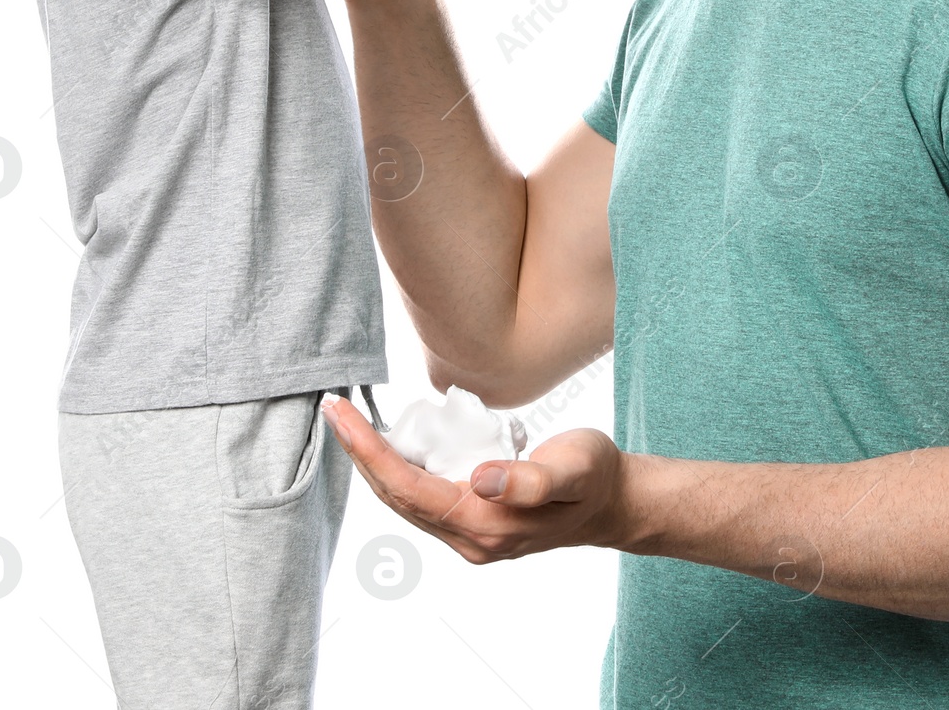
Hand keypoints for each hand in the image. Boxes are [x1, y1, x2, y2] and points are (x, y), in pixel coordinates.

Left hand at [319, 394, 630, 563]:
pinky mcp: (474, 522)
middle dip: (360, 454)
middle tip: (334, 410)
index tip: (344, 418)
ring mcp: (470, 535)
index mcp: (487, 526)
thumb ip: (532, 479)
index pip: (411, 490)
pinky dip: (398, 469)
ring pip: (405, 501)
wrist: (614, 502)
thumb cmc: (595, 478)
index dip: (371, 453)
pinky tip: (389, 443)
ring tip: (350, 423)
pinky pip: (422, 498)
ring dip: (374, 463)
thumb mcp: (574, 469)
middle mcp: (470, 539)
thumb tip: (479, 478)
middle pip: (397, 498)